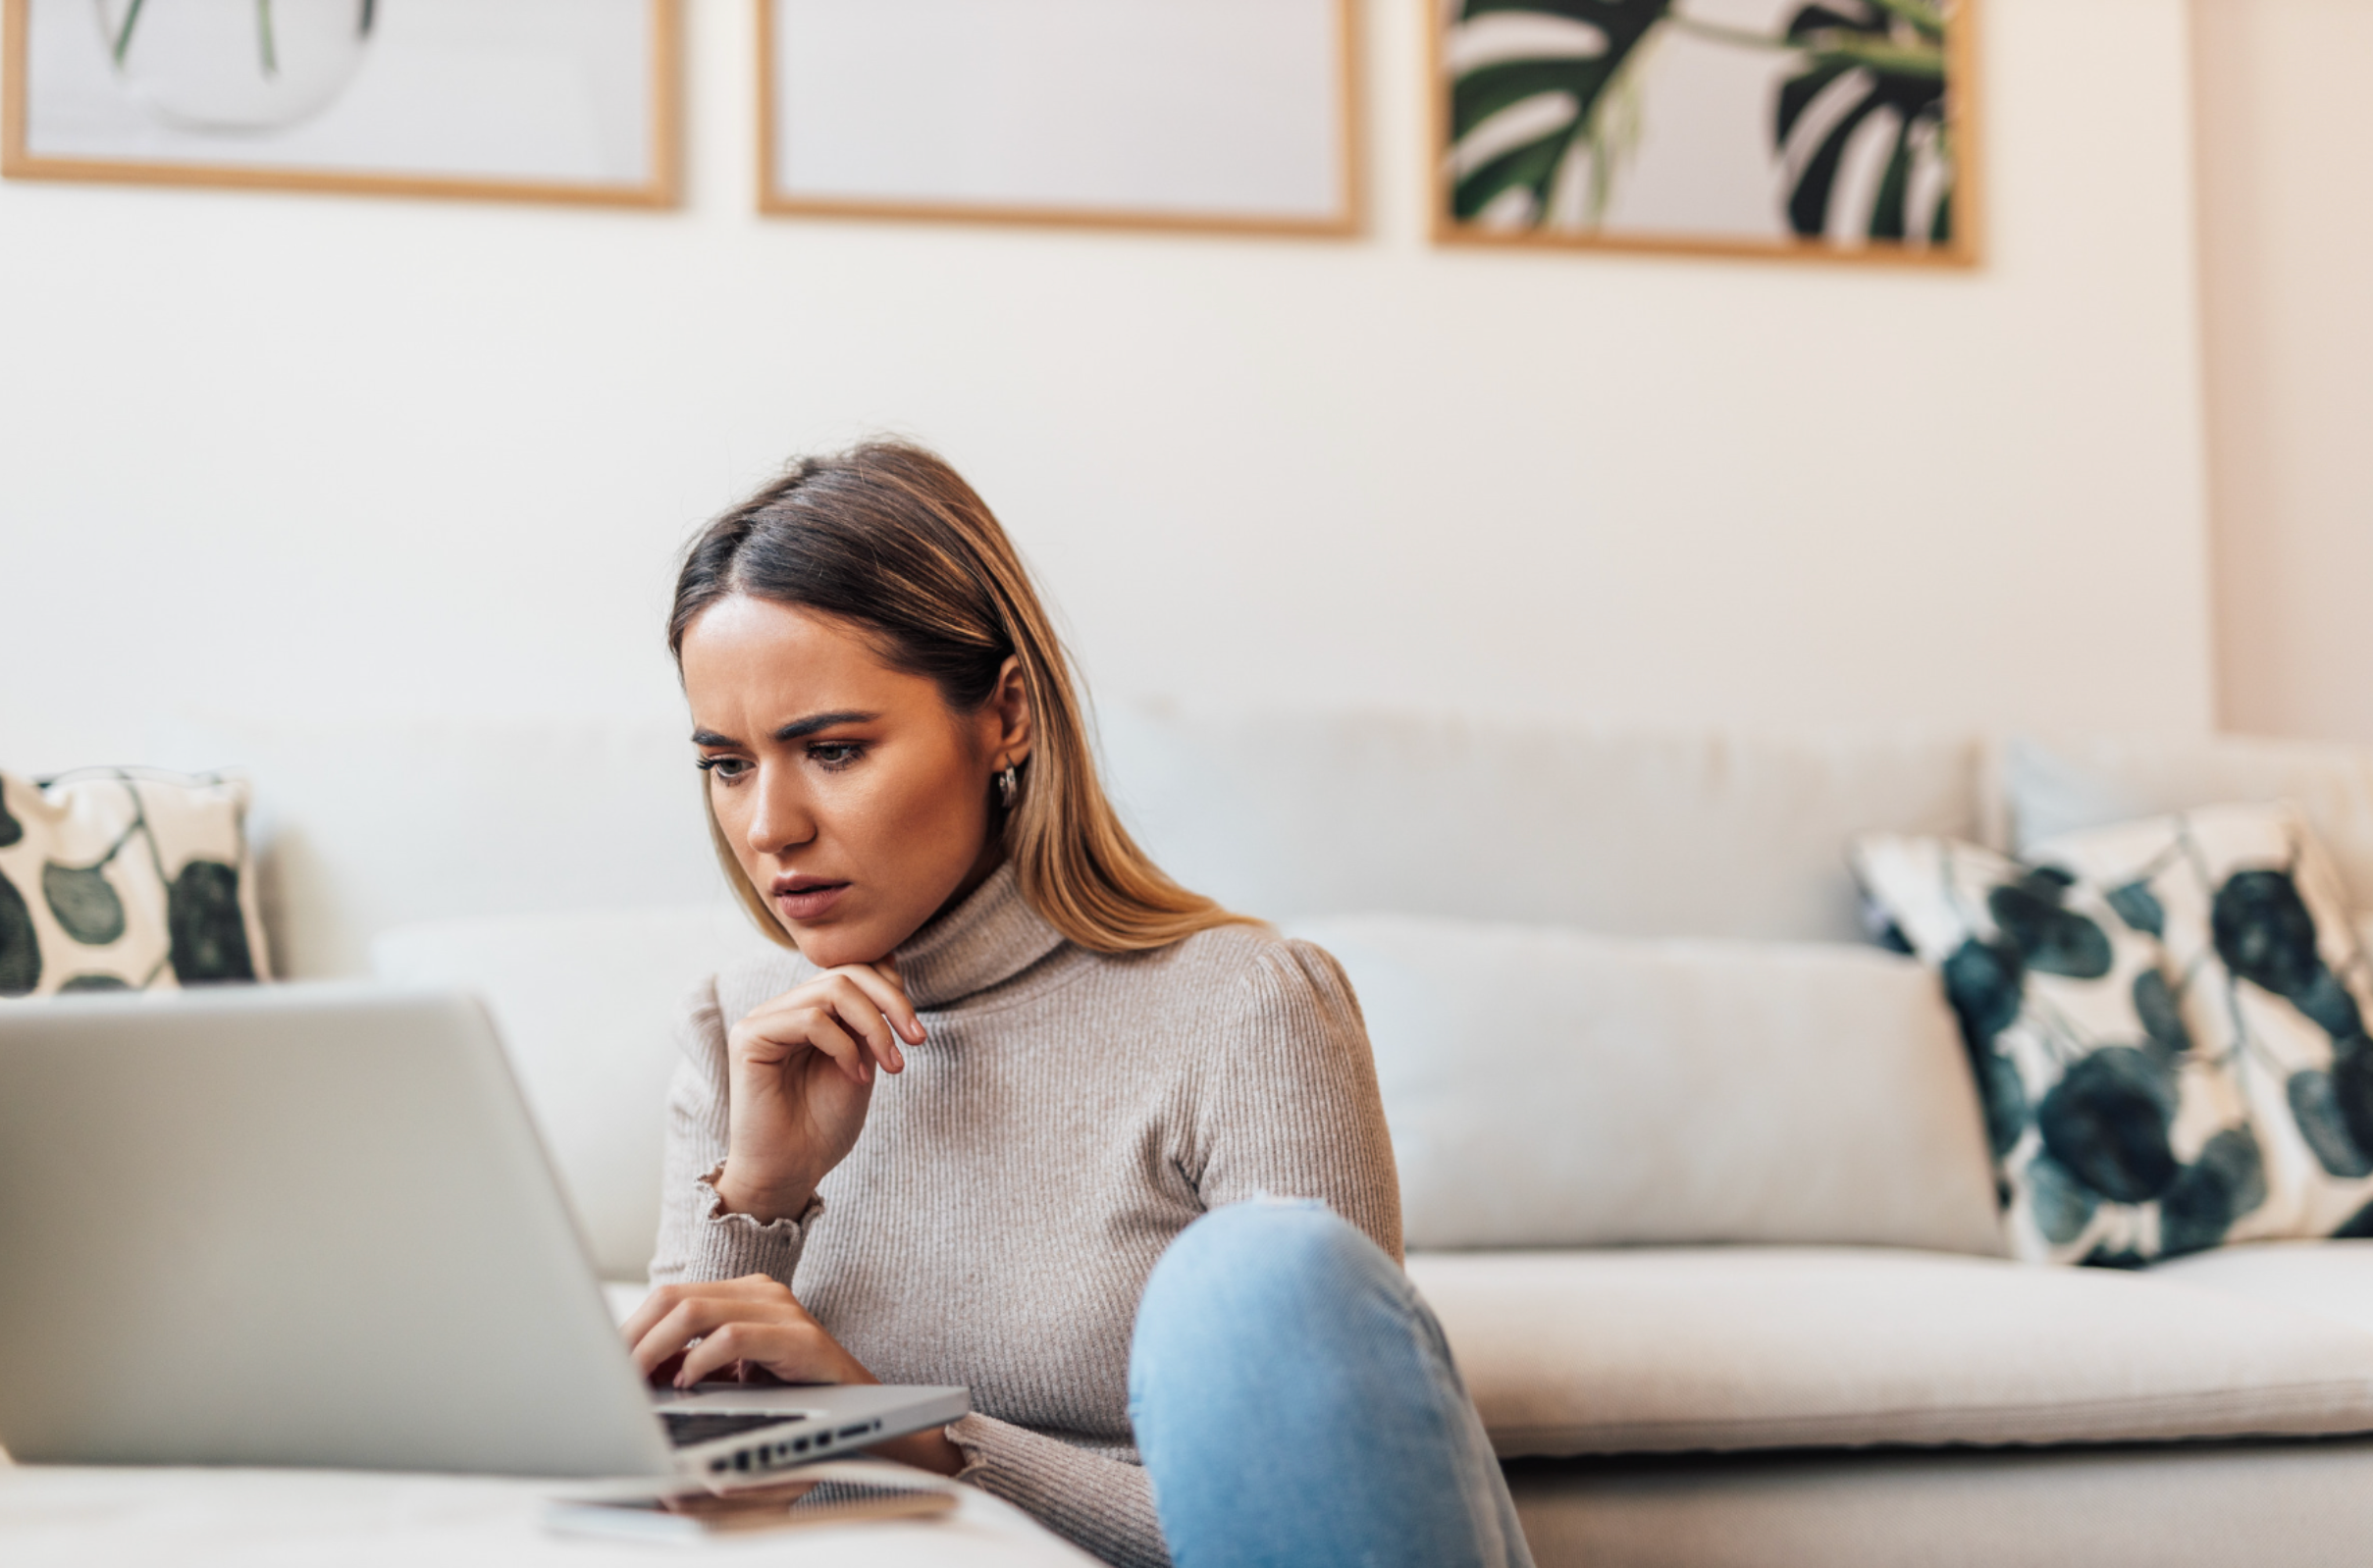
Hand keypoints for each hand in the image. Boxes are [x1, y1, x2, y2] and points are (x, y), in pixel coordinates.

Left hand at [624, 1276, 963, 1475]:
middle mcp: (761, 1292)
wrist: (865, 1412)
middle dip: (634, 1337)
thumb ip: (693, 1366)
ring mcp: (782, 1309)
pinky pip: (733, 1336)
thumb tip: (636, 1374)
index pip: (670, 1296)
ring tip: (640, 1382)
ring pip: (695, 1311)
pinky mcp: (799, 1338)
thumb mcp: (735, 1377)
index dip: (633, 1328)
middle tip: (613, 1376)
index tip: (608, 1365)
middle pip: (674, 1297)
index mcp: (743, 1295)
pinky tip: (687, 1385)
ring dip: (655, 1348)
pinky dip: (700, 1362)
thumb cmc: (796, 1398)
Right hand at [716, 961, 923, 1221]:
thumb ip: (869, 1019)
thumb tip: (890, 964)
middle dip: (891, 1002)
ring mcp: (763, 1019)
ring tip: (892, 1066)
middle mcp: (783, 1008)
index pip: (852, 970)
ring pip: (832, 990)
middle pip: (846, 973)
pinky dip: (843, 1046)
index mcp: (807, 1009)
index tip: (915, 1031)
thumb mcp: (862, 1060)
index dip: (891, 988)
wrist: (792, 1171)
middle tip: (917, 1039)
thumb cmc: (824, 1124)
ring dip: (875, 1026)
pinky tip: (854, 1076)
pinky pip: (809, 1019)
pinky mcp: (749, 1037)